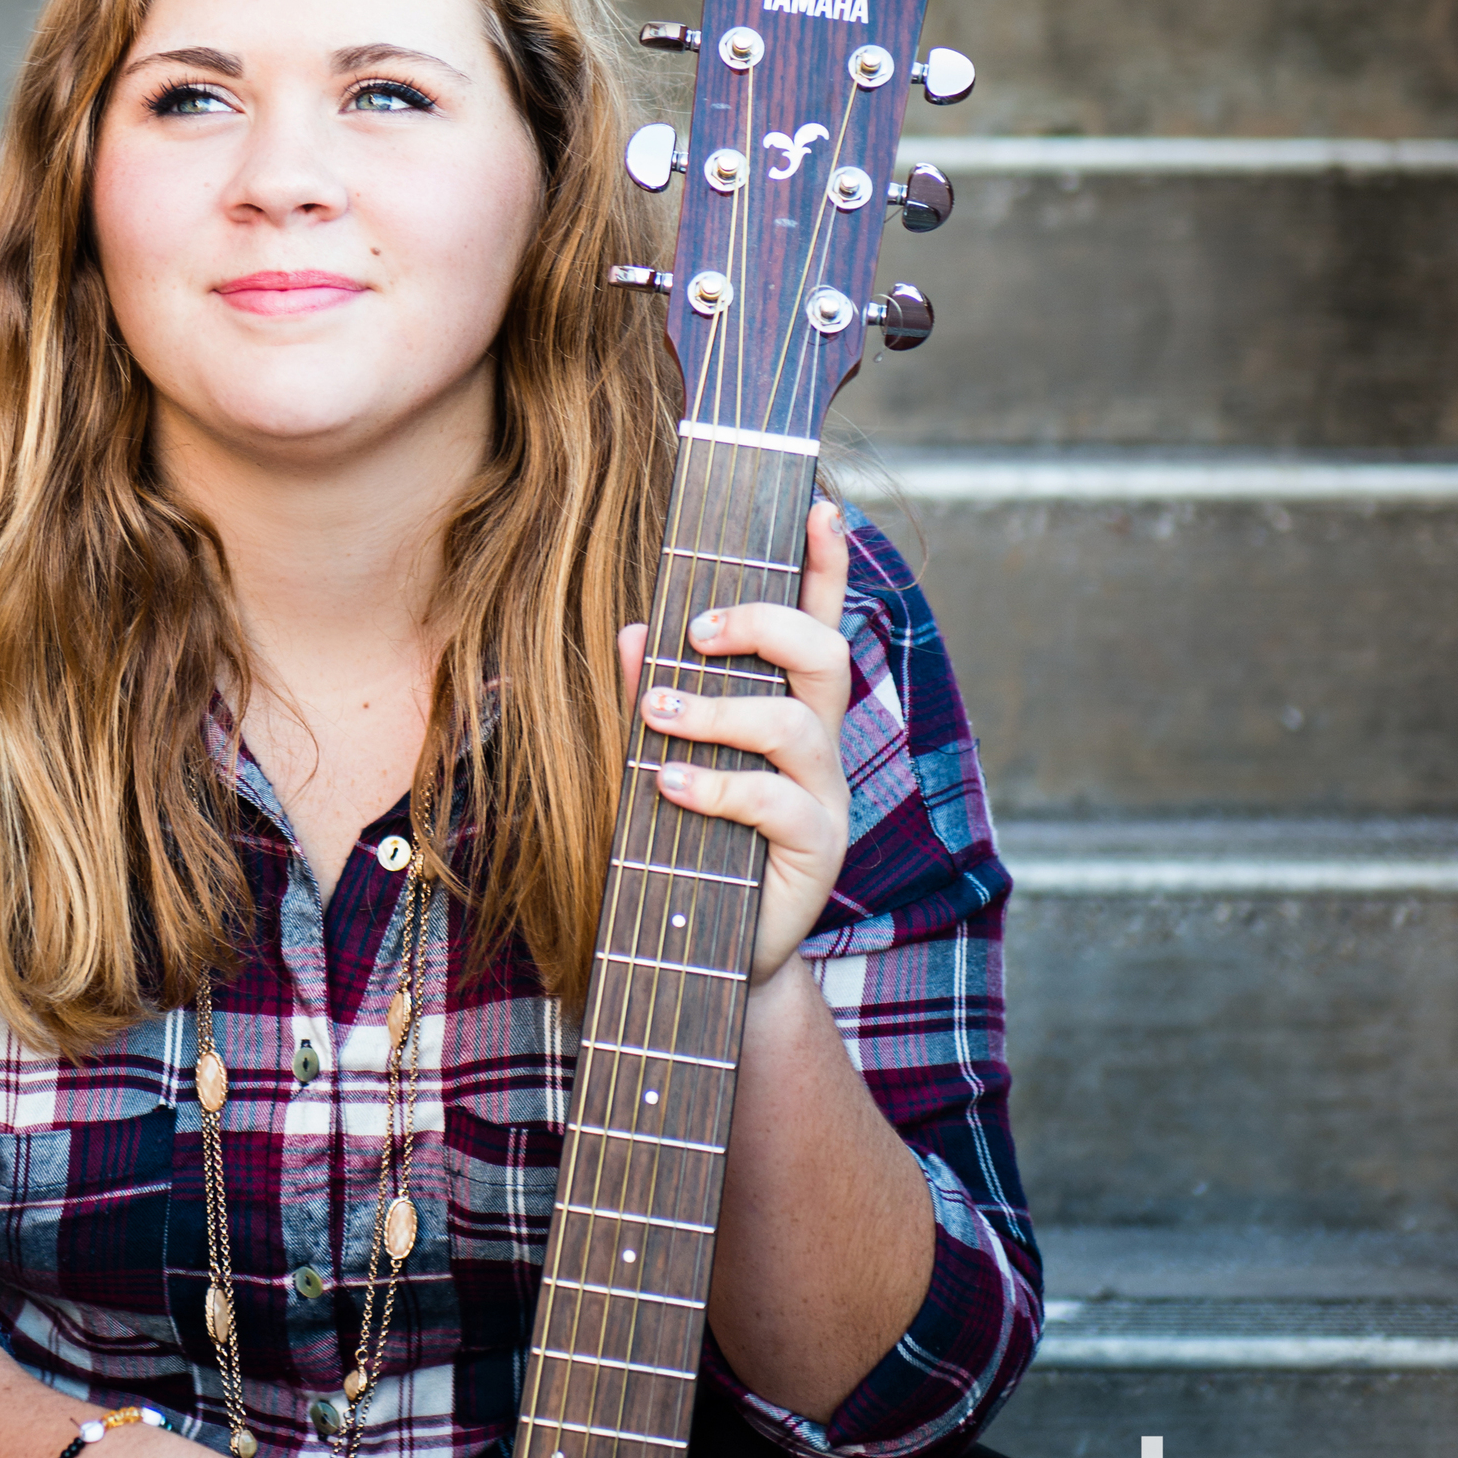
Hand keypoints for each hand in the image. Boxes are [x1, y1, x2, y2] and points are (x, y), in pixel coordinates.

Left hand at [617, 495, 853, 986]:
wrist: (705, 952)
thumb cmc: (681, 840)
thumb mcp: (657, 757)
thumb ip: (651, 695)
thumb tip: (632, 632)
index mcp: (788, 706)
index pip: (817, 618)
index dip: (825, 563)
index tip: (820, 505)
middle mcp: (817, 741)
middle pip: (823, 652)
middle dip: (761, 624)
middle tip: (693, 631)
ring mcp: (823, 794)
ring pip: (794, 721)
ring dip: (719, 708)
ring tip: (655, 714)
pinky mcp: (815, 847)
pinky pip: (775, 800)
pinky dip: (716, 784)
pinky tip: (665, 782)